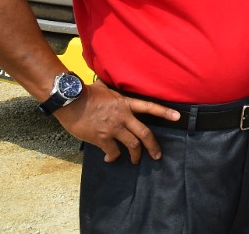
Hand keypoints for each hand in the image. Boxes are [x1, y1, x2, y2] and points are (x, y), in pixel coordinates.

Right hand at [54, 78, 181, 163]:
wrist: (70, 101)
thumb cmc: (85, 93)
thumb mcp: (104, 89)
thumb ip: (112, 93)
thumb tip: (106, 87)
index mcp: (125, 103)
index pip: (150, 107)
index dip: (165, 112)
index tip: (178, 117)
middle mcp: (123, 116)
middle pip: (145, 133)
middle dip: (153, 146)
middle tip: (157, 155)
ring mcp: (113, 128)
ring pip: (132, 145)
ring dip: (135, 155)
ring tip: (135, 160)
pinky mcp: (102, 138)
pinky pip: (113, 152)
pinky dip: (113, 157)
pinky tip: (110, 158)